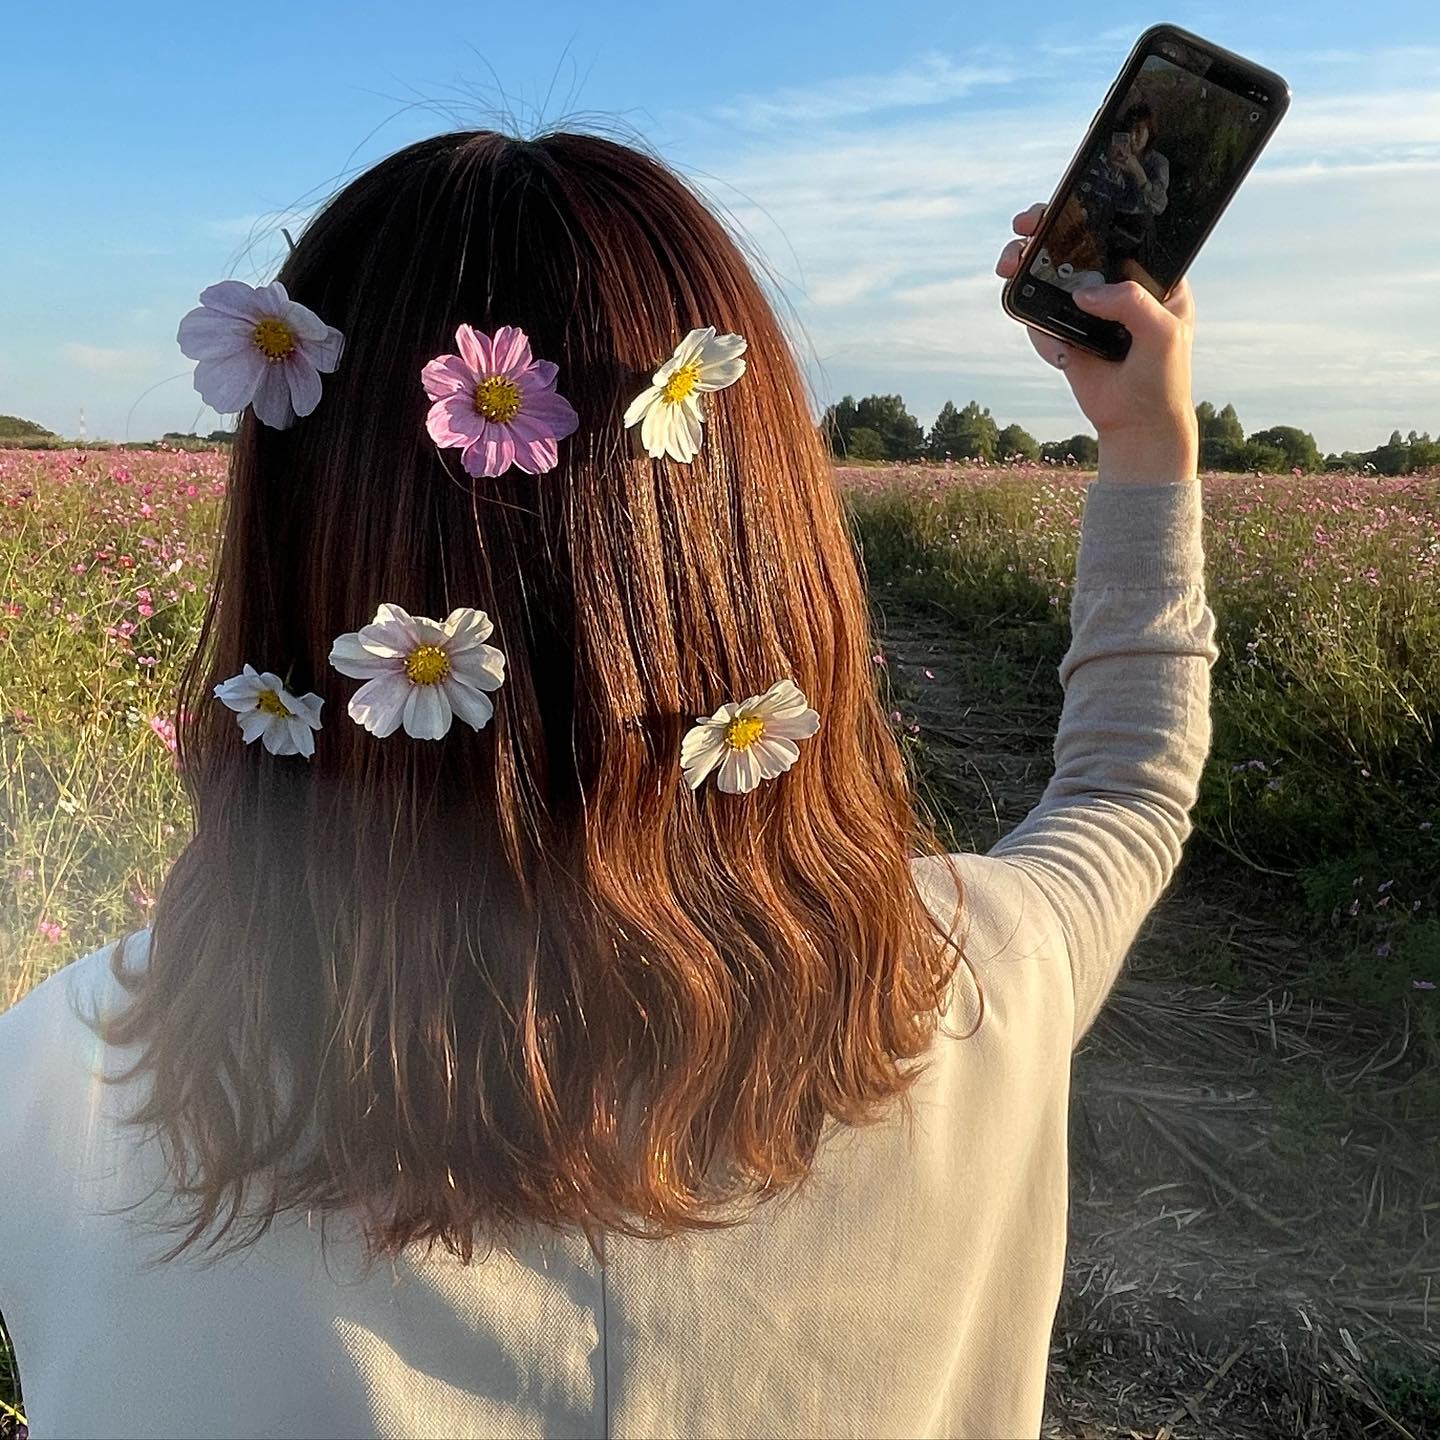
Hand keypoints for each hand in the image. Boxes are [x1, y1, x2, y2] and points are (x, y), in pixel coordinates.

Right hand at [998, 202, 1197, 483]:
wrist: (1138, 425)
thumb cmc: (1163, 377)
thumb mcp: (1162, 333)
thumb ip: (1130, 304)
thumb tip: (1083, 294)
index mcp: (1146, 276)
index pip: (1114, 233)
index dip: (1086, 215)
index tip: (1062, 208)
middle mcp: (1114, 286)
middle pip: (1073, 249)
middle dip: (1044, 235)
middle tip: (1024, 231)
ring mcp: (1086, 310)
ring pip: (1048, 279)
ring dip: (1024, 271)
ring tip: (1010, 268)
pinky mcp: (1064, 334)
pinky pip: (1038, 319)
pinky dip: (1037, 329)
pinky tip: (1061, 353)